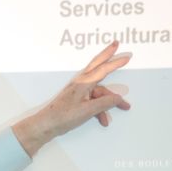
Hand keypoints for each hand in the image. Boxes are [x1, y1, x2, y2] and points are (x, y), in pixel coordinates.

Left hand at [13, 41, 131, 156]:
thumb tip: (118, 98)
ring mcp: (78, 91)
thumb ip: (104, 103)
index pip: (102, 70)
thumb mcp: (87, 111)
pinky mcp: (76, 100)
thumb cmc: (62, 117)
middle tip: (116, 44)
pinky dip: (99, 110)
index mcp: (83, 83)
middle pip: (98, 67)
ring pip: (99, 92)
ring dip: (109, 102)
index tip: (126, 56)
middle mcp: (80, 84)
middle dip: (108, 57)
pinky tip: (103, 120)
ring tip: (123, 108)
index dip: (115, 63)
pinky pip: (93, 101)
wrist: (45, 126)